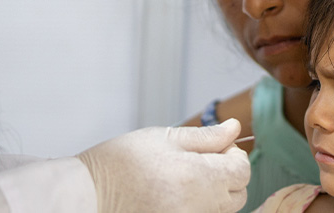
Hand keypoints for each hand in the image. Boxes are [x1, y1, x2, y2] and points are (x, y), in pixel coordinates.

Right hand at [77, 118, 250, 212]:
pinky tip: (179, 194)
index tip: (215, 149)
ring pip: (224, 210)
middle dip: (228, 175)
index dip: (234, 155)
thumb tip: (234, 128)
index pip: (242, 171)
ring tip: (187, 179)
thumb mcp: (165, 137)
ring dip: (217, 193)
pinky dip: (201, 206)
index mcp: (197, 177)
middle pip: (239, 194)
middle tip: (201, 162)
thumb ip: (206, 137)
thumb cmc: (123, 161)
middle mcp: (198, 205)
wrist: (91, 193)